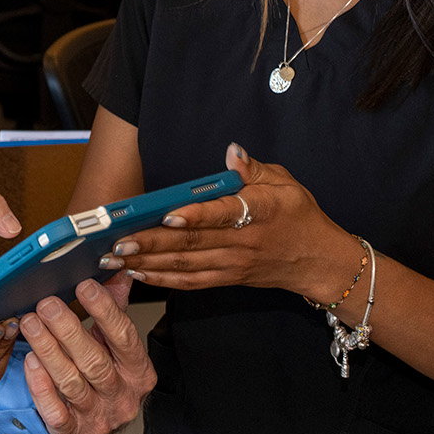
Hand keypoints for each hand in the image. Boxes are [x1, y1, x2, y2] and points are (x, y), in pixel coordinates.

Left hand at [20, 274, 154, 433]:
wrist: (99, 423)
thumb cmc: (108, 376)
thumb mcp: (117, 344)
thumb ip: (116, 307)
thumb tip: (117, 270)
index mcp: (138, 370)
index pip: (124, 336)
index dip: (105, 310)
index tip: (84, 286)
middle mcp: (122, 395)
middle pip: (95, 361)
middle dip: (68, 329)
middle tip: (47, 304)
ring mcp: (98, 416)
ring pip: (72, 383)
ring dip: (48, 350)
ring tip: (30, 324)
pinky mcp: (73, 432)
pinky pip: (55, 411)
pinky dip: (41, 386)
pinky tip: (30, 362)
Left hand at [97, 143, 357, 297]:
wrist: (319, 261)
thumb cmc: (300, 216)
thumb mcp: (286, 183)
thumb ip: (254, 169)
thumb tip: (231, 152)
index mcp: (258, 212)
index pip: (222, 215)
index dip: (194, 217)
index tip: (166, 216)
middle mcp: (242, 242)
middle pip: (192, 243)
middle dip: (151, 244)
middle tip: (118, 241)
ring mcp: (232, 264)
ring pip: (185, 265)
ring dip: (148, 263)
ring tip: (114, 258)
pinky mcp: (227, 278)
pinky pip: (191, 281)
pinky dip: (163, 280)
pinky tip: (137, 274)